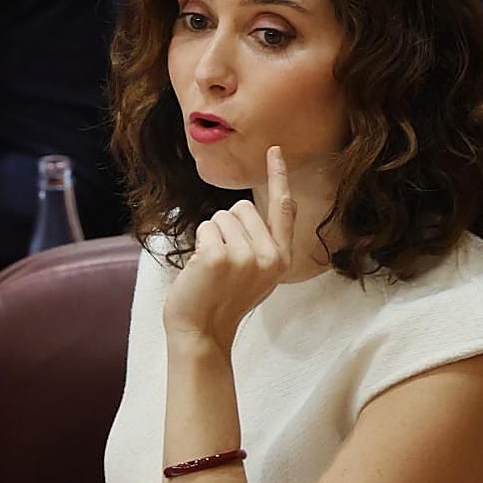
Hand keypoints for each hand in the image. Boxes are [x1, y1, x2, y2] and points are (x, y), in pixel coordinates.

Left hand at [163, 146, 295, 346]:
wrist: (202, 332)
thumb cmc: (222, 300)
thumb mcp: (255, 274)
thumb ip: (261, 244)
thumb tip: (244, 210)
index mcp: (281, 259)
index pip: (283, 209)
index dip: (278, 176)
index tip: (274, 150)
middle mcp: (269, 257)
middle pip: (242, 207)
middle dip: (226, 226)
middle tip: (222, 263)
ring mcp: (246, 257)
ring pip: (222, 217)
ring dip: (211, 237)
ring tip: (212, 269)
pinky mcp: (220, 257)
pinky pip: (206, 228)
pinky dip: (199, 244)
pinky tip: (202, 270)